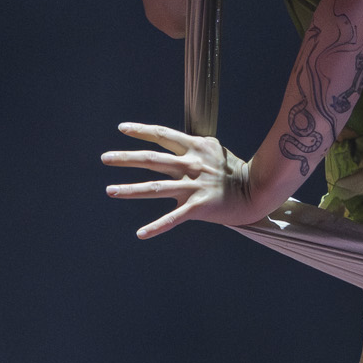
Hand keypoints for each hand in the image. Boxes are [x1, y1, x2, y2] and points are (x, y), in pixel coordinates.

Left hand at [101, 120, 284, 236]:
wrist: (258, 190)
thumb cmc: (236, 170)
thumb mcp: (214, 150)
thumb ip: (193, 146)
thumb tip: (176, 142)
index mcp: (195, 147)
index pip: (163, 136)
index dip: (141, 131)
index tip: (122, 129)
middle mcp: (191, 165)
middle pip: (152, 160)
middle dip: (126, 158)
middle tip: (104, 158)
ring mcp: (194, 186)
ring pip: (155, 188)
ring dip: (129, 190)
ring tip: (109, 191)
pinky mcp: (199, 207)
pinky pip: (173, 218)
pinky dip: (156, 226)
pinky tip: (140, 234)